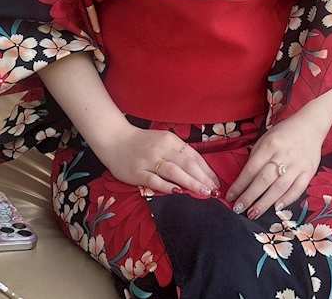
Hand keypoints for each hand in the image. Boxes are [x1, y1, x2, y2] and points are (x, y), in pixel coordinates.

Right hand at [99, 125, 219, 196]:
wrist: (114, 139)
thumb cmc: (142, 142)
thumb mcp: (162, 141)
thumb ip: (178, 152)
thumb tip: (198, 169)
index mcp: (170, 140)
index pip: (193, 156)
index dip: (207, 170)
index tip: (217, 182)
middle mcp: (161, 148)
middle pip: (187, 164)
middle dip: (203, 178)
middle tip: (215, 191)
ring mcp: (149, 160)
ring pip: (174, 171)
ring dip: (191, 183)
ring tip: (204, 192)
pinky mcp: (137, 172)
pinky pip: (154, 179)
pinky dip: (166, 186)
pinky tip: (178, 193)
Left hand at [225, 111, 322, 219]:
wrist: (310, 125)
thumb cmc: (284, 132)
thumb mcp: (266, 137)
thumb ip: (256, 155)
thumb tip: (246, 178)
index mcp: (270, 144)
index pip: (252, 168)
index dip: (240, 184)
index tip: (230, 196)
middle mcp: (284, 154)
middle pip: (264, 180)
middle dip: (249, 197)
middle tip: (238, 209)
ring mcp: (298, 164)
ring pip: (279, 187)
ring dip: (265, 203)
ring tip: (253, 214)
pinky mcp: (310, 171)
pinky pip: (298, 188)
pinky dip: (287, 199)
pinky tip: (276, 208)